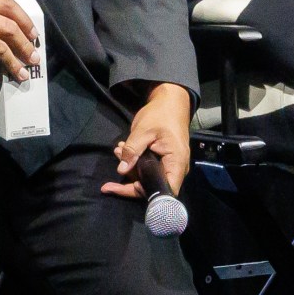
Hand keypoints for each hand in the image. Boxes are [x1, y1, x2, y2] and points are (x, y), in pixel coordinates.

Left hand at [106, 83, 192, 198]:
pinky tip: (124, 150)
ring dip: (131, 167)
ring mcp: (170, 166)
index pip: (164, 191)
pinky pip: (148, 169)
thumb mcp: (144, 130)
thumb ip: (132, 150)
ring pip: (148, 178)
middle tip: (117, 157)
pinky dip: (135, 163)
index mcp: (176, 163)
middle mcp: (175, 169)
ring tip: (119, 150)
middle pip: (153, 186)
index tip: (127, 185)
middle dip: (131, 177)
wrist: (171, 102)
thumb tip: (121, 170)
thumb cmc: (161, 114)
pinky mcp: (163, 162)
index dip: (145, 192)